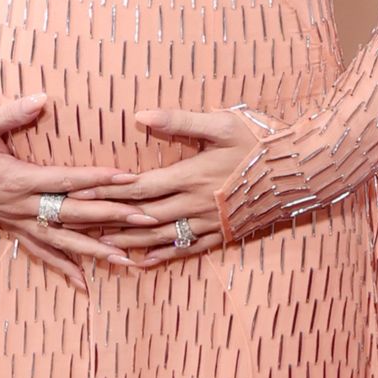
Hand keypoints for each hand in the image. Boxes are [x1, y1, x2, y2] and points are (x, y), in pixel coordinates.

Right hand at [0, 95, 156, 290]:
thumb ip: (13, 112)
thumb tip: (43, 99)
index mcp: (18, 179)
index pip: (68, 180)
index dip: (99, 179)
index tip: (129, 179)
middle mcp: (20, 206)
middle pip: (74, 214)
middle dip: (112, 217)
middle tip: (147, 218)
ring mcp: (16, 220)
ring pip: (61, 241)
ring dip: (95, 251)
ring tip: (126, 260)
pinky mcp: (10, 227)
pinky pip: (40, 252)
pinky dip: (62, 267)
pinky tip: (83, 283)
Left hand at [71, 108, 264, 265]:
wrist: (300, 170)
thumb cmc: (260, 139)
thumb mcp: (221, 121)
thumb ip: (179, 120)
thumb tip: (140, 115)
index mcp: (191, 175)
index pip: (139, 187)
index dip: (108, 190)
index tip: (79, 191)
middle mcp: (195, 204)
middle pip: (142, 216)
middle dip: (108, 219)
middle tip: (77, 223)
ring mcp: (209, 223)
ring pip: (161, 238)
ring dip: (129, 242)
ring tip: (100, 245)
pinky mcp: (223, 233)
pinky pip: (187, 250)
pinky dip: (163, 256)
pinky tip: (144, 262)